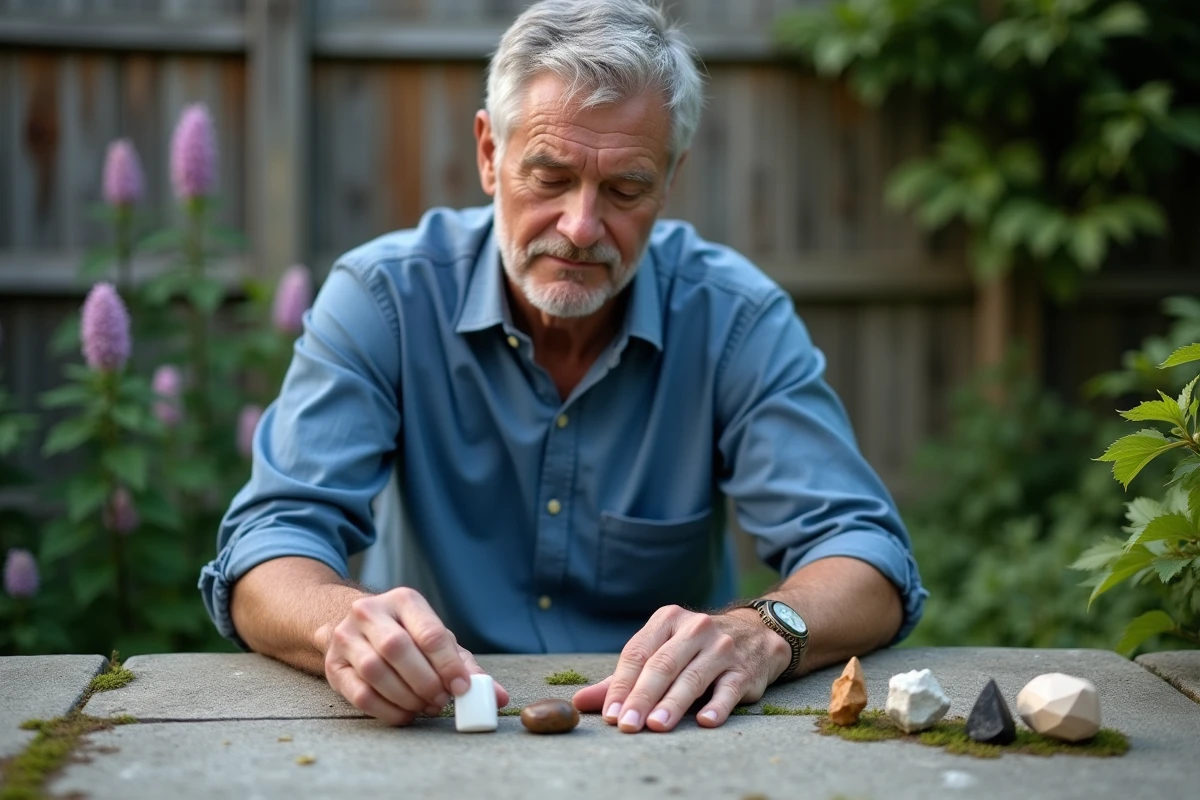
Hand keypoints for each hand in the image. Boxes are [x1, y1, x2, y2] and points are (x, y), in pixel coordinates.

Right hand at [323, 586, 508, 724]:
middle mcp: (370, 612)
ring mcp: (346, 637)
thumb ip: (466, 667)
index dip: (448, 664)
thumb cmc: (407, 636)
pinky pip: (359, 693)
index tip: (462, 688)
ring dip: (406, 697)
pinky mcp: (334, 665)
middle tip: (441, 701)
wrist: (357, 629)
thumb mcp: (436, 641)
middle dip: (425, 681)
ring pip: (375, 670)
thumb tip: (497, 697)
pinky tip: (405, 714)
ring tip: (424, 707)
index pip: (429, 632)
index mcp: (403, 600)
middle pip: (397, 648)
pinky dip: (387, 710)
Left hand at [572, 605, 789, 731]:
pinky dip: (718, 705)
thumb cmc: (694, 648)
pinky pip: (728, 689)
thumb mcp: (661, 650)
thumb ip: (623, 678)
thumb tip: (581, 702)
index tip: (609, 713)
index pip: (637, 652)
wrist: (755, 634)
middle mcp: (695, 629)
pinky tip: (705, 721)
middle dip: (642, 697)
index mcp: (667, 620)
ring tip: (656, 727)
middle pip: (662, 665)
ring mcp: (721, 647)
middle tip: (627, 724)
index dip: (621, 684)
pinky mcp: (744, 669)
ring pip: (692, 678)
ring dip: (673, 704)